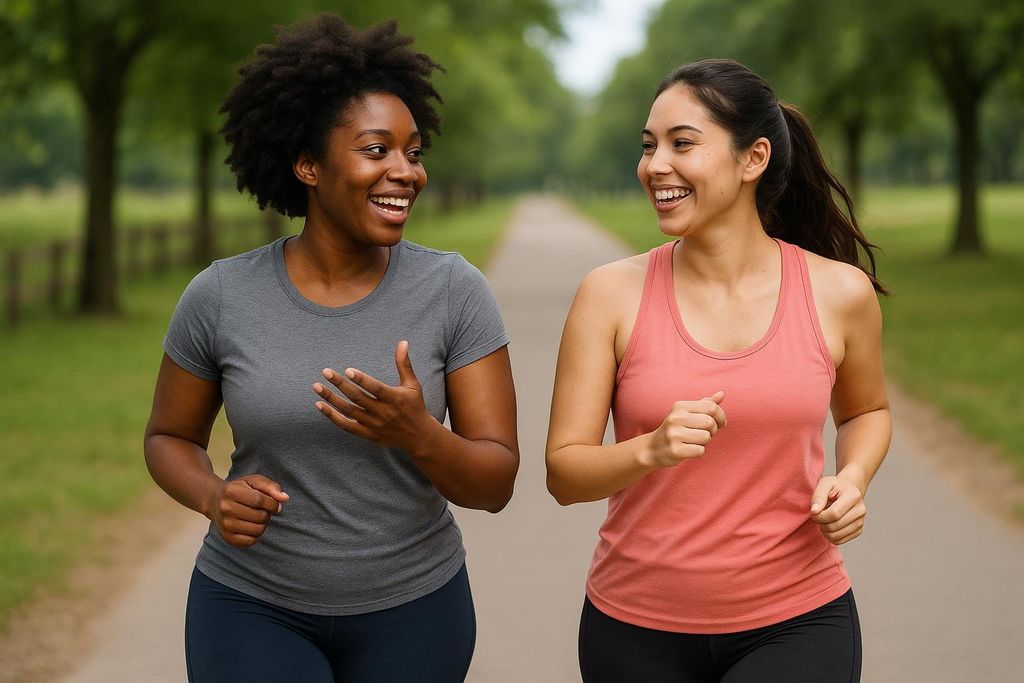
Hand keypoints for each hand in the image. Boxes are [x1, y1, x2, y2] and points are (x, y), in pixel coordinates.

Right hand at [208, 474, 288, 546]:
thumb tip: (285, 498)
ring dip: (263, 524)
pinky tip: (252, 525)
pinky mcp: (226, 537)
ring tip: (257, 517)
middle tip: (263, 510)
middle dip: (267, 513)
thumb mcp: (255, 481)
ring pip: (257, 530)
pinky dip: (256, 535)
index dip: (273, 503)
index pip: (259, 500)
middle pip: (260, 516)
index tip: (275, 504)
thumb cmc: (240, 489)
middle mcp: (225, 508)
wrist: (215, 500)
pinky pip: (250, 541)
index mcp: (231, 491)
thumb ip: (272, 487)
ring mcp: (225, 524)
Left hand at [313, 341, 436, 454]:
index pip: (375, 388)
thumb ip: (404, 364)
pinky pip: (346, 425)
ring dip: (331, 399)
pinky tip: (320, 405)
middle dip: (340, 385)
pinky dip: (332, 416)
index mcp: (394, 398)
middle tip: (326, 372)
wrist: (418, 437)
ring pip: (348, 411)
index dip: (362, 380)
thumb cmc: (414, 406)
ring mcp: (373, 424)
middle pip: (358, 398)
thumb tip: (403, 342)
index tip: (348, 371)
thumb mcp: (412, 385)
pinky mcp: (367, 434)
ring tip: (317, 387)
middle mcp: (383, 412)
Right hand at [638, 391, 726, 467]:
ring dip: (705, 442)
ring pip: (706, 437)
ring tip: (694, 441)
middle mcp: (675, 417)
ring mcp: (673, 434)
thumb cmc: (676, 429)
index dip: (721, 416)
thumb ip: (705, 404)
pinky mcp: (675, 450)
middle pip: (710, 422)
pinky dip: (698, 451)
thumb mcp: (687, 413)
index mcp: (679, 406)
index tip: (719, 423)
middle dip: (713, 430)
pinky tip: (688, 449)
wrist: (653, 448)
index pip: (711, 407)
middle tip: (704, 434)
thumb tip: (722, 394)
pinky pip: (700, 450)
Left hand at [810, 475, 865, 544]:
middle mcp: (860, 510)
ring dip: (824, 531)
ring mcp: (861, 522)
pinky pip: (840, 541)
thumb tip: (815, 511)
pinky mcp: (858, 531)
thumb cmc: (834, 487)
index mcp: (853, 496)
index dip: (820, 516)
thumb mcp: (824, 484)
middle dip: (821, 523)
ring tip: (823, 520)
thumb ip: (818, 496)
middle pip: (834, 526)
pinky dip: (830, 536)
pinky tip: (828, 526)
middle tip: (818, 516)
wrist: (848, 490)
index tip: (814, 512)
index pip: (834, 514)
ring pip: (836, 536)